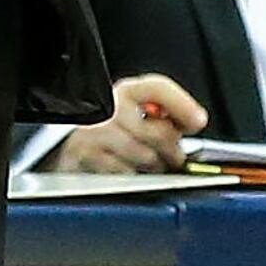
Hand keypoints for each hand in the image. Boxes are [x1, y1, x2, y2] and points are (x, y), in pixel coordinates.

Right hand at [52, 73, 204, 173]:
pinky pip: (125, 173)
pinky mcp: (86, 156)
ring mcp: (96, 131)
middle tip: (174, 157)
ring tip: (149, 164)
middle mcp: (109, 107)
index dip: (182, 105)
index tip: (198, 122)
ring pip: (145, 157)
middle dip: (172, 150)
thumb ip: (164, 115)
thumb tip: (194, 123)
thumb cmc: (109, 132)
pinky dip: (132, 177)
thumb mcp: (135, 114)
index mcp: (126, 91)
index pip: (158, 88)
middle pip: (158, 132)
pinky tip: (128, 171)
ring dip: (154, 167)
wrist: (67, 147)